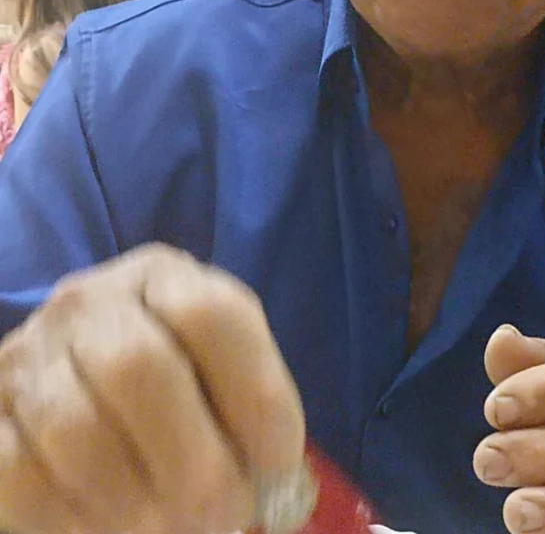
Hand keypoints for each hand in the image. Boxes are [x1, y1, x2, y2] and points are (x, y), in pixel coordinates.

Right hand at [0, 244, 306, 533]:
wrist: (82, 386)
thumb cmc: (174, 382)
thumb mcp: (219, 369)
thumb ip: (250, 409)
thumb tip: (276, 488)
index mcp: (162, 278)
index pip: (209, 314)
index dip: (254, 396)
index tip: (277, 463)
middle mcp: (90, 302)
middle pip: (138, 369)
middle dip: (194, 463)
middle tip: (223, 517)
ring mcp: (29, 355)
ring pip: (75, 430)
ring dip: (134, 502)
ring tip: (167, 527)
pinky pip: (19, 477)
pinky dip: (71, 520)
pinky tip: (104, 525)